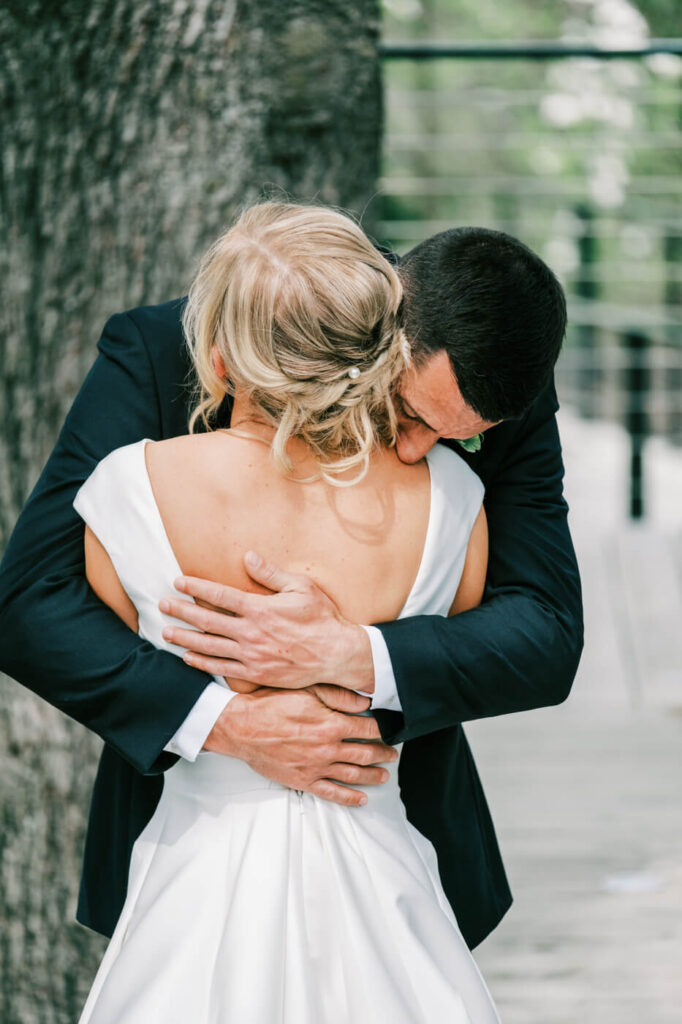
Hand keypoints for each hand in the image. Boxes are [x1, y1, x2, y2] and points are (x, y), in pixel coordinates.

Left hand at [159, 551, 374, 692]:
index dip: (196, 588)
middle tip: (163, 606)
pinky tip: (188, 658)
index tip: (178, 582)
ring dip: (185, 639)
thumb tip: (248, 557)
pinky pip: (222, 669)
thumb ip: (271, 574)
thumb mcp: (301, 588)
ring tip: (166, 633)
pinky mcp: (256, 674)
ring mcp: (252, 656)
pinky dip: (202, 663)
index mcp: (260, 609)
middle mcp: (251, 633)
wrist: (337, 655)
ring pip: (209, 646)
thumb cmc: (322, 618)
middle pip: (207, 621)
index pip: (219, 595)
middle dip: (181, 612)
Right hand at [204, 685, 397, 806]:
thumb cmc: (272, 704)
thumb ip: (338, 696)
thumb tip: (365, 701)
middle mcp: (328, 749)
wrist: (242, 727)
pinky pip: (331, 793)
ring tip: (384, 776)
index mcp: (331, 724)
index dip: (382, 729)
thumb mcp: (306, 690)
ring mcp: (316, 767)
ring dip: (372, 776)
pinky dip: (349, 798)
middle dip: (382, 754)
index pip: (367, 728)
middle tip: (392, 755)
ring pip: (352, 775)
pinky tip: (362, 799)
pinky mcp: (303, 781)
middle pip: (364, 753)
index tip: (390, 729)